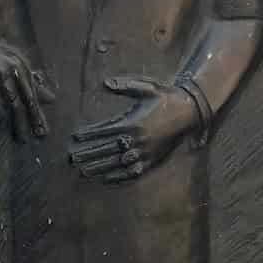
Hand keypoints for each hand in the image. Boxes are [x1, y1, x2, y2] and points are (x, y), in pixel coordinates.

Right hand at [0, 46, 48, 140]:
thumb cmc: (2, 62)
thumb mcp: (20, 68)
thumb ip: (34, 85)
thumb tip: (51, 99)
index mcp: (18, 70)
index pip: (29, 97)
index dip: (36, 117)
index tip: (41, 133)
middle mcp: (3, 75)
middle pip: (14, 104)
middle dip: (20, 124)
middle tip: (24, 140)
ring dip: (2, 121)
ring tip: (6, 131)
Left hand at [70, 76, 199, 181]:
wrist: (190, 112)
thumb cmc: (166, 98)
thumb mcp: (147, 88)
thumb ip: (125, 86)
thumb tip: (105, 83)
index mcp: (133, 123)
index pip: (105, 131)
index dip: (89, 135)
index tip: (75, 137)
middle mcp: (138, 140)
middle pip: (108, 150)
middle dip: (89, 154)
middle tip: (72, 159)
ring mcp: (145, 153)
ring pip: (118, 163)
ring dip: (99, 168)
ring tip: (83, 171)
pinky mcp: (153, 161)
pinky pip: (134, 172)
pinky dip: (119, 177)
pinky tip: (106, 179)